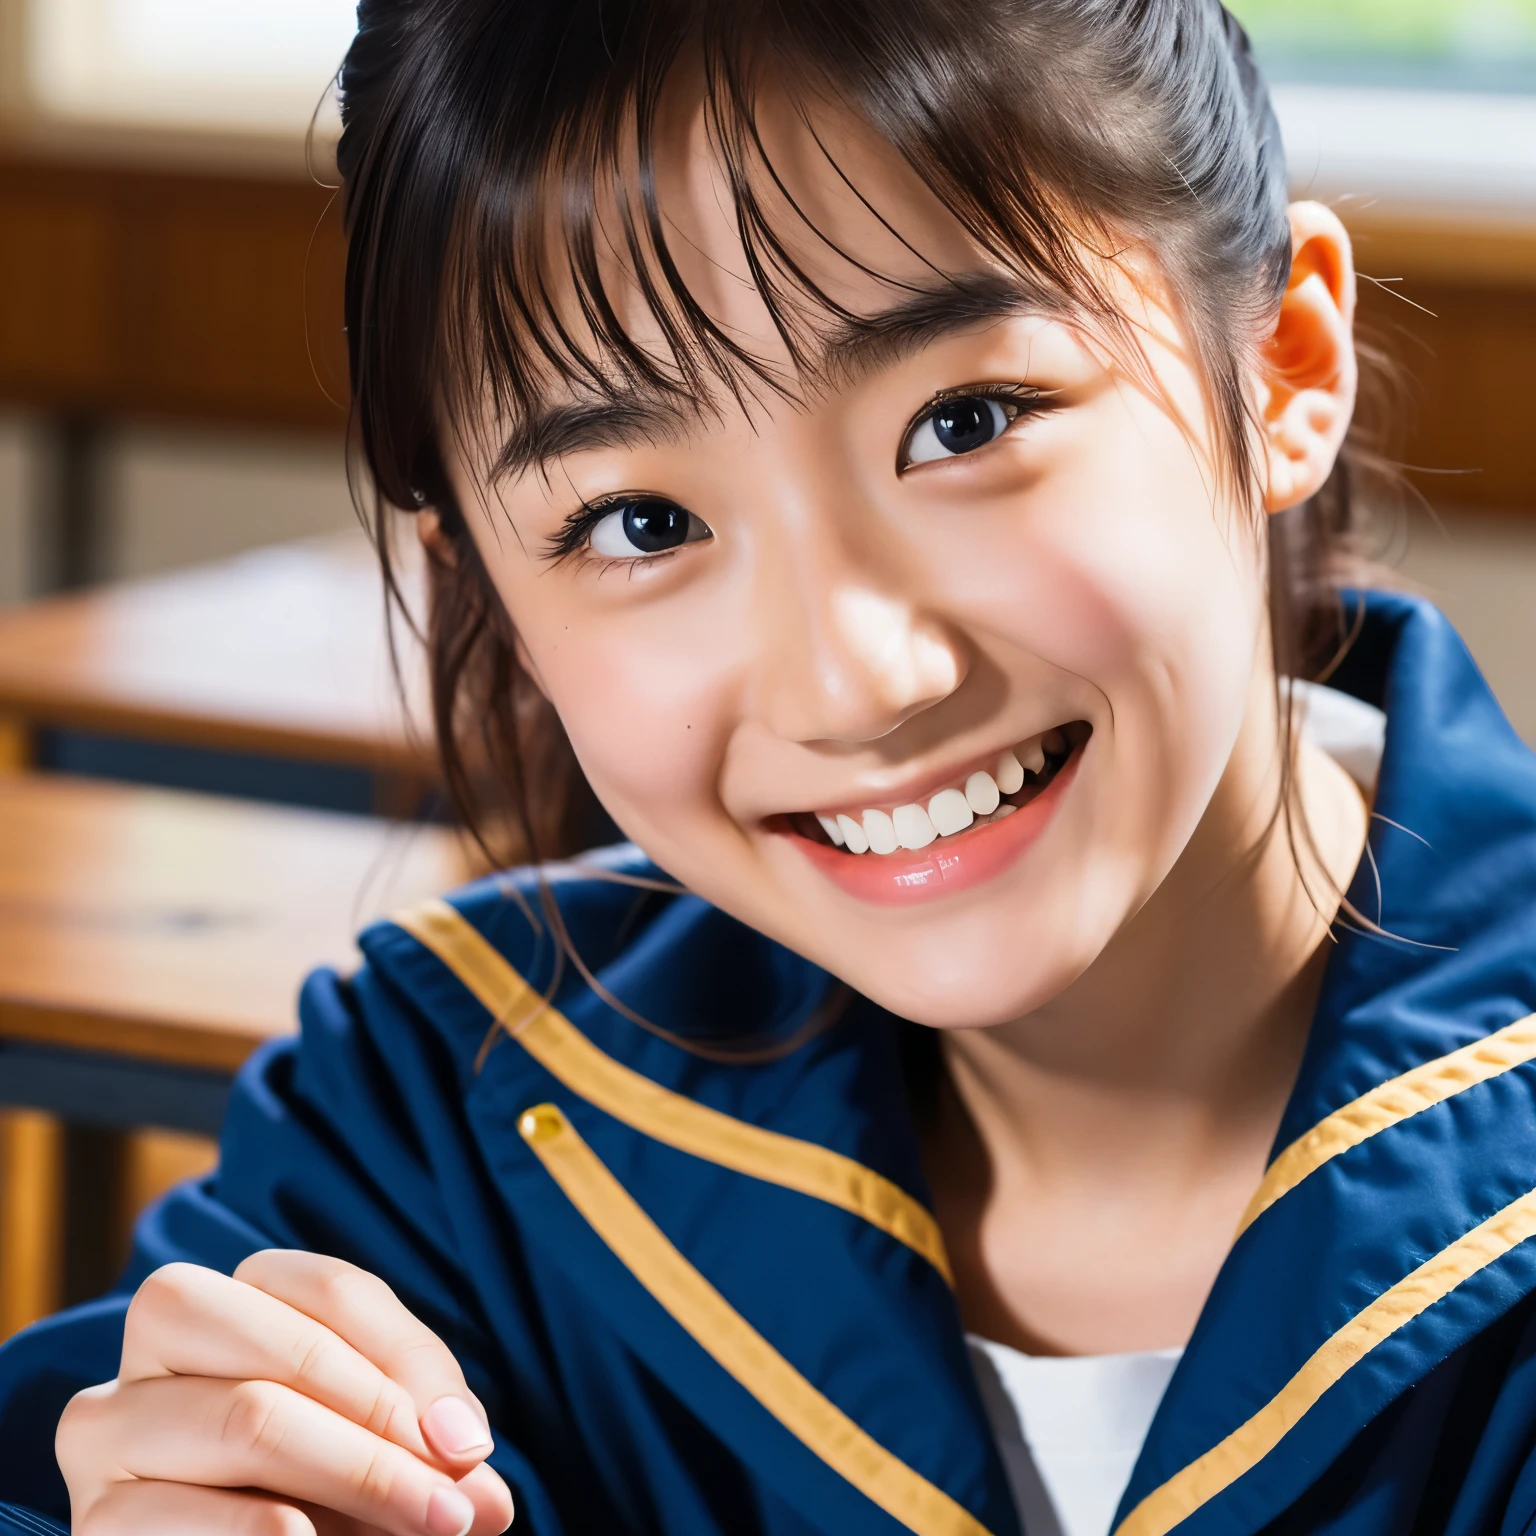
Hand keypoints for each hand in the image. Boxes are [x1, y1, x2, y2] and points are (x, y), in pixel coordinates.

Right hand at [57, 1251, 514, 1535]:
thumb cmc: (318, 1484)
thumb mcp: (375, 1439)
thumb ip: (426, 1441)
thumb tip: (480, 1481)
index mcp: (238, 1288)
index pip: (337, 1294)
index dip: (415, 1369)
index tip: (472, 1448)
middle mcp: (161, 1334)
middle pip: (293, 1352)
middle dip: (387, 1430)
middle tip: (457, 1506)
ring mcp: (114, 1423)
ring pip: (249, 1417)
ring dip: (353, 1476)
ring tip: (425, 1526)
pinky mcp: (95, 1518)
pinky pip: (173, 1514)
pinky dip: (252, 1531)